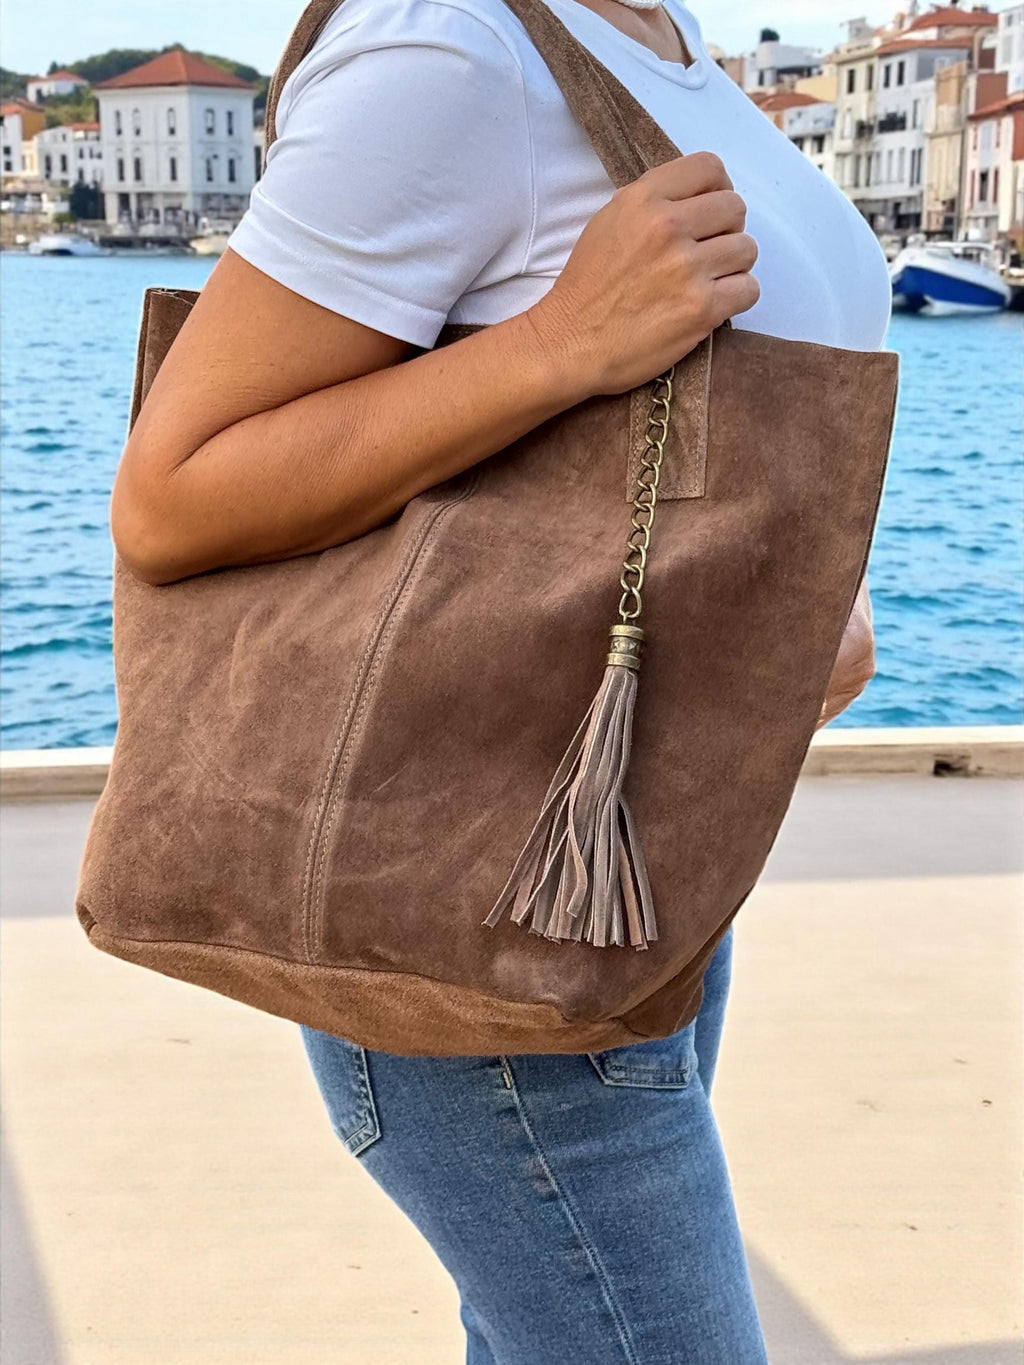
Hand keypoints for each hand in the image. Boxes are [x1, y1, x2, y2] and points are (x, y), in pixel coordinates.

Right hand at [525, 152, 759, 395]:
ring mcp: (687, 268)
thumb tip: (693, 198)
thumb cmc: (586, 288)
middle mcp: (668, 226)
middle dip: (727, 230)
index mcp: (643, 199)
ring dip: (733, 266)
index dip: (717, 189)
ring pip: (747, 249)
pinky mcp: (701, 308)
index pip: (710, 168)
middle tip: (707, 253)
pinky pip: (749, 289)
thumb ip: (651, 202)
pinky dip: (737, 297)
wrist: (568, 343)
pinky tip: (714, 304)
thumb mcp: (608, 222)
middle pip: (735, 208)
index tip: (708, 213)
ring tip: (708, 281)